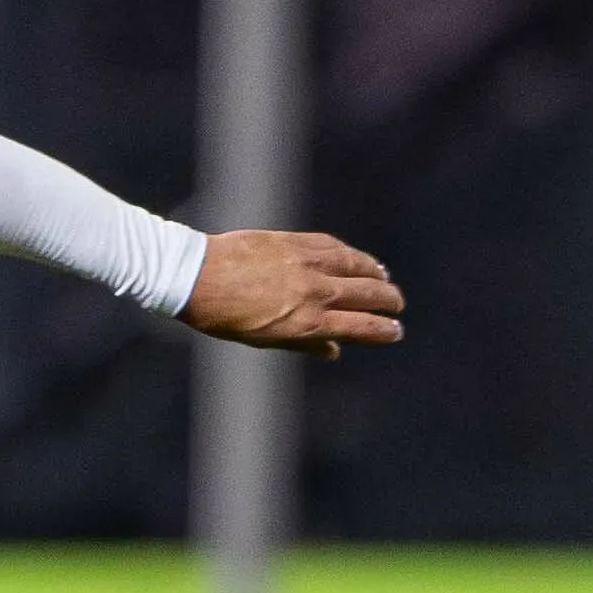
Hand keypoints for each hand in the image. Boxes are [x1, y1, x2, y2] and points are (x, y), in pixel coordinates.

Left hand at [182, 230, 404, 358]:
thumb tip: (334, 351)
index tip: (395, 331)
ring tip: (384, 279)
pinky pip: (334, 247)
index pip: (361, 327)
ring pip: (356, 266)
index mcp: (308, 321)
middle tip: (396, 305)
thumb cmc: (223, 315)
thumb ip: (302, 343)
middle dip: (388, 301)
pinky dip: (351, 255)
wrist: (196, 275)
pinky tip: (356, 259)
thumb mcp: (262, 340)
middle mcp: (315, 291)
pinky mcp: (296, 241)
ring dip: (375, 274)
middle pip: (367, 295)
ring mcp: (308, 263)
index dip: (383, 330)